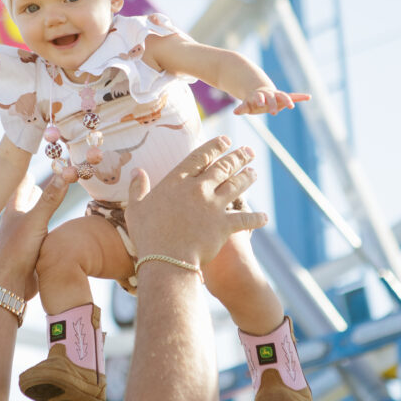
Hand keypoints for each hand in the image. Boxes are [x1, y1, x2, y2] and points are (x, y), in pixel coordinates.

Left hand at [0, 172, 72, 299]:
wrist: (10, 285)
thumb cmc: (18, 251)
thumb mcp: (37, 221)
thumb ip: (51, 199)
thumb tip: (67, 174)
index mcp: (13, 211)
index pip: (20, 186)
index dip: (26, 176)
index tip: (30, 166)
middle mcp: (15, 222)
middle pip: (24, 201)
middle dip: (31, 191)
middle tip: (38, 179)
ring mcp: (21, 237)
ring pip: (30, 217)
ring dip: (38, 208)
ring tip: (45, 200)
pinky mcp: (28, 251)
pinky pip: (37, 233)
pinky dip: (43, 226)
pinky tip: (49, 229)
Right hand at [125, 136, 267, 266]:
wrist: (166, 260)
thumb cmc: (147, 235)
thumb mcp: (136, 209)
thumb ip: (137, 188)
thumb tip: (137, 171)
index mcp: (177, 181)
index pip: (199, 157)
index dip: (214, 146)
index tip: (225, 140)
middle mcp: (198, 189)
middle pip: (222, 167)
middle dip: (237, 156)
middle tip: (248, 151)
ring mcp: (213, 206)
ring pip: (235, 186)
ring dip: (247, 178)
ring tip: (254, 172)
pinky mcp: (224, 225)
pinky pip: (244, 219)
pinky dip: (256, 218)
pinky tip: (265, 217)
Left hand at [234, 86, 309, 115]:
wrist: (261, 92)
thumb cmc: (253, 101)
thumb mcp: (247, 105)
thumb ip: (242, 108)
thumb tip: (235, 112)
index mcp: (259, 96)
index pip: (259, 97)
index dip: (259, 100)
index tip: (260, 103)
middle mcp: (269, 94)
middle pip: (271, 98)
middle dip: (272, 104)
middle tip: (273, 112)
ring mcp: (277, 95)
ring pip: (283, 96)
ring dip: (288, 100)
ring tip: (292, 105)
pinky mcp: (284, 98)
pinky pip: (293, 96)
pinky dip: (300, 97)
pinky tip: (309, 97)